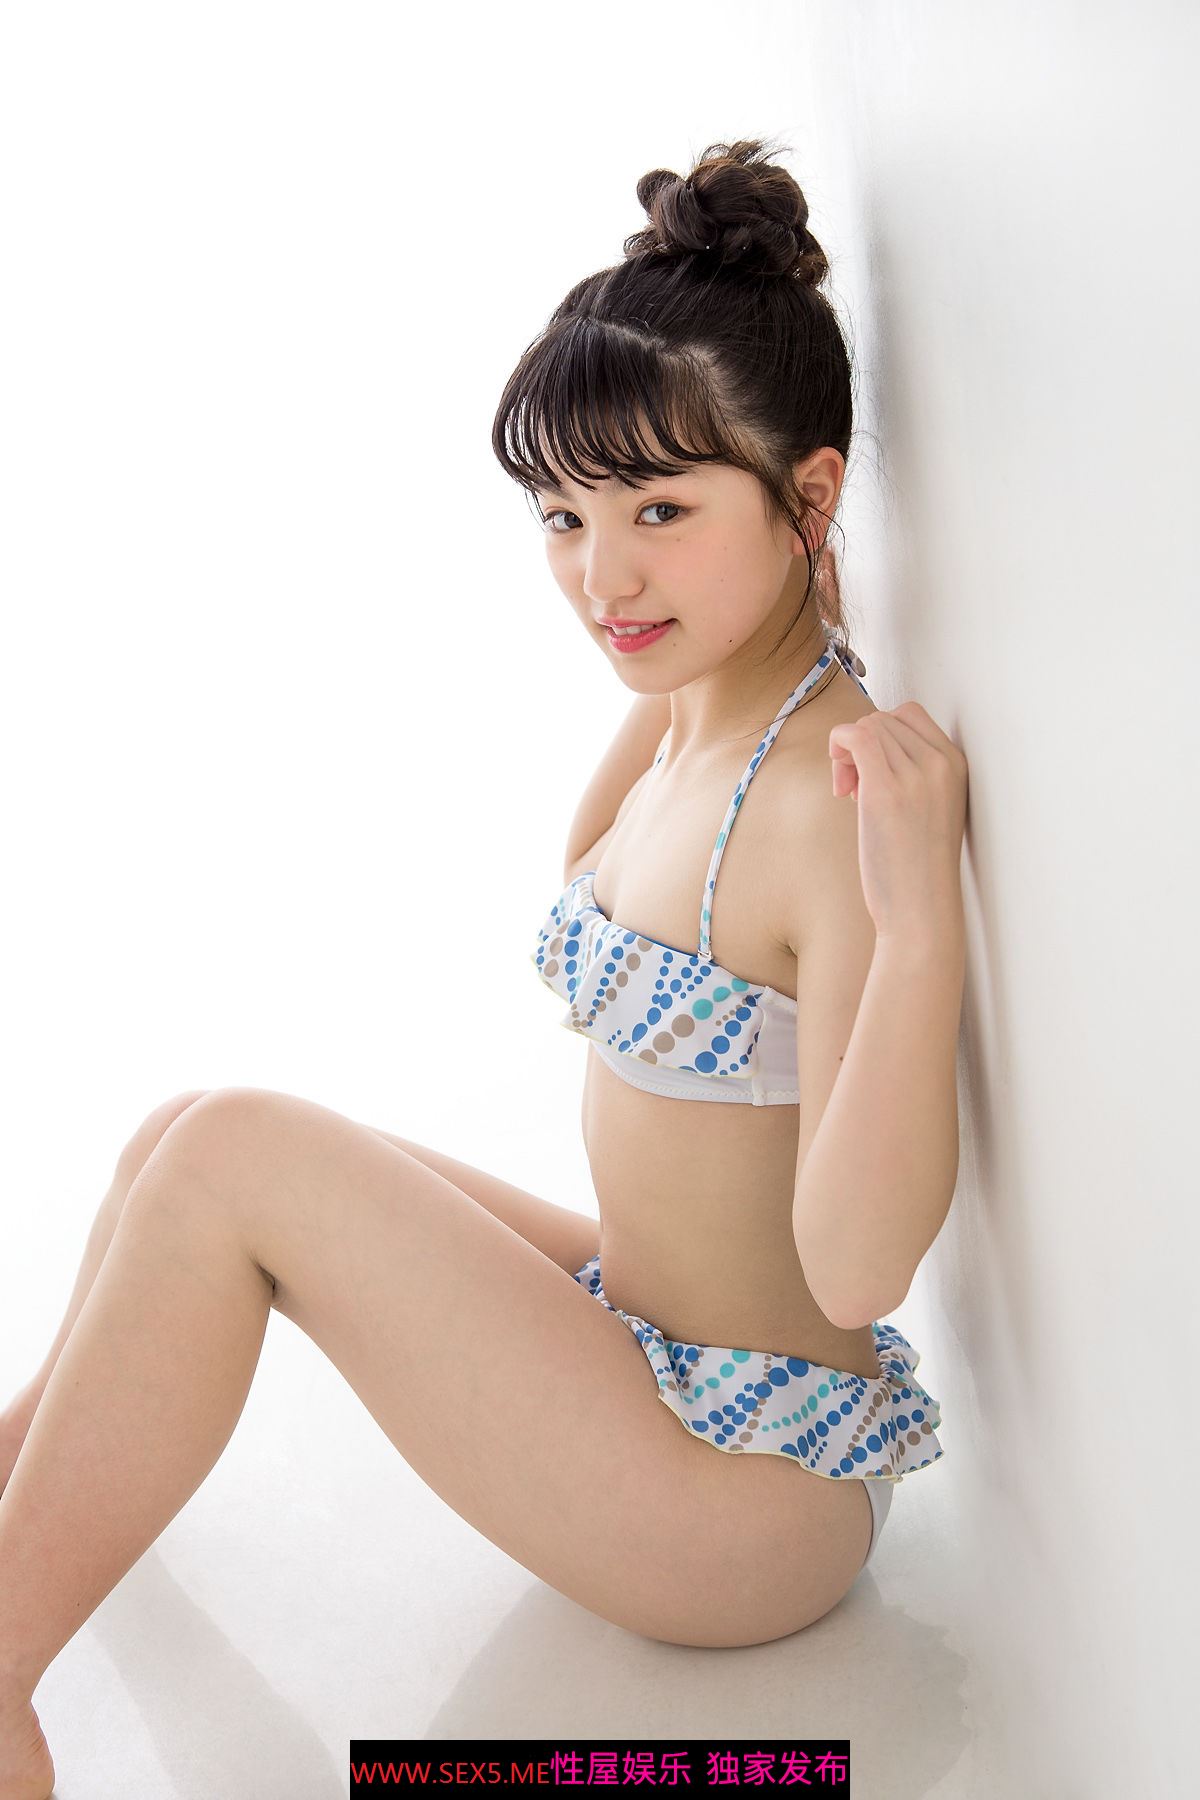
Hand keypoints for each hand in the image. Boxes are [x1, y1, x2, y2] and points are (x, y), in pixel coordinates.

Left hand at [827, 702, 968, 938]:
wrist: (921, 911)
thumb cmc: (917, 867)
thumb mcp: (928, 808)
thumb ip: (910, 772)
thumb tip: (865, 743)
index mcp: (956, 764)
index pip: (910, 714)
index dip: (883, 735)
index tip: (873, 773)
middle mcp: (941, 763)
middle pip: (884, 719)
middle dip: (861, 745)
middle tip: (854, 789)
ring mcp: (916, 775)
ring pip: (867, 726)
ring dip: (846, 753)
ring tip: (850, 794)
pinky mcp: (886, 792)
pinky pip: (855, 737)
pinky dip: (837, 746)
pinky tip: (841, 788)